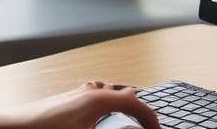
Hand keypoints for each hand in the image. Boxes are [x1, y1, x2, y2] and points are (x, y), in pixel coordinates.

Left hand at [0, 81, 160, 128]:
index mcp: (99, 98)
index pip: (137, 104)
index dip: (151, 120)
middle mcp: (89, 91)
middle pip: (125, 94)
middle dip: (139, 111)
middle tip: (147, 127)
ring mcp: (76, 94)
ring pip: (109, 93)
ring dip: (122, 105)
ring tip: (128, 121)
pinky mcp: (65, 101)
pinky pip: (94, 96)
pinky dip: (105, 104)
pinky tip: (100, 117)